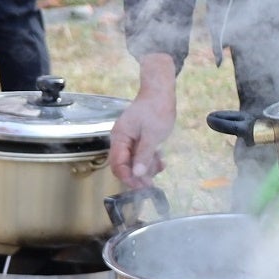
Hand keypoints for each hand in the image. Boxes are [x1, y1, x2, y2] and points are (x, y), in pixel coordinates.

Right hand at [107, 58, 176, 186]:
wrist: (160, 92)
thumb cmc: (156, 109)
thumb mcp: (152, 135)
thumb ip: (144, 155)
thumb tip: (137, 174)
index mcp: (120, 137)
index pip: (117, 164)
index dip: (127, 177)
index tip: (140, 187)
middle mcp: (120, 140)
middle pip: (124, 165)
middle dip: (138, 175)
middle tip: (152, 184)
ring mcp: (128, 139)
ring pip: (133, 162)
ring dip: (146, 168)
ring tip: (160, 166)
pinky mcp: (137, 139)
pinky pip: (139, 154)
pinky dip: (149, 160)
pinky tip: (160, 162)